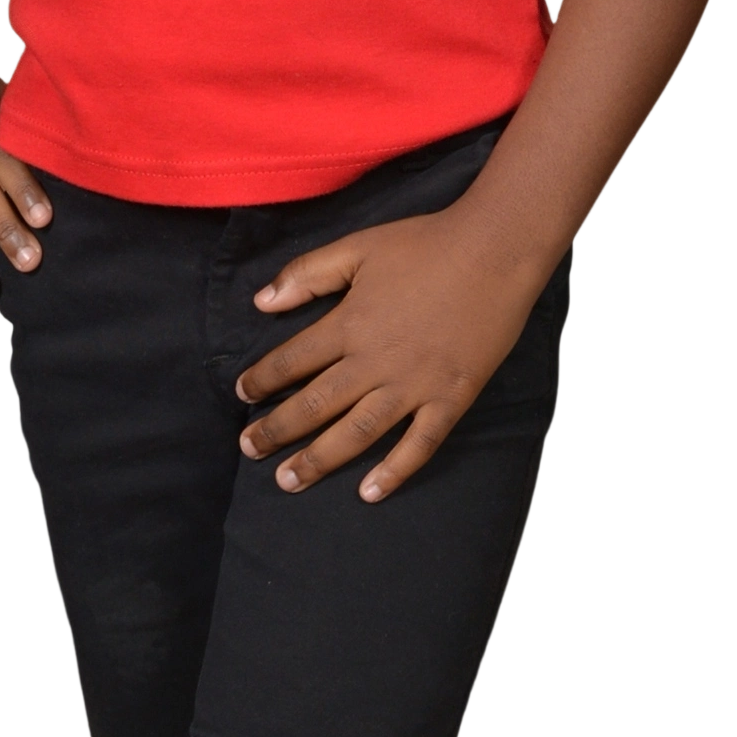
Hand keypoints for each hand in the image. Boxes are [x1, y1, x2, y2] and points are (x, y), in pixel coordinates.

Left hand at [233, 204, 537, 504]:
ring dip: (319, 459)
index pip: (292, 360)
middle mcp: (374, 362)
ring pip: (356, 432)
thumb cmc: (425, 244)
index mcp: (349, 324)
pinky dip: (394, 470)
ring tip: (289, 482)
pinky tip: (369, 492)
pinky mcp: (451, 397)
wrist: (495, 249)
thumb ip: (307, 274)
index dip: (261, 379)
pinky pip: (419, 443)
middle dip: (276, 431)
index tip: (241, 395)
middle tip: (249, 451)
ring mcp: (414, 384)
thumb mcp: (358, 248)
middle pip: (314, 405)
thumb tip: (260, 301)